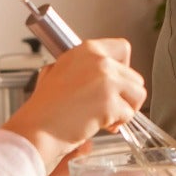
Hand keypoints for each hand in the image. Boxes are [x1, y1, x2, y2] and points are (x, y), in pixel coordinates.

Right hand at [2, 38, 145, 167]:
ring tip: (106, 117)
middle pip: (135, 76)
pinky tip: (99, 125)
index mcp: (87, 49)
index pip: (122, 48)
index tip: (115, 82)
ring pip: (138, 94)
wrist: (38, 128)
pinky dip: (117, 123)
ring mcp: (106, 81)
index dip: (123, 68)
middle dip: (125, 95)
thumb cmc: (44, 106)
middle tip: (108, 107)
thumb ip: (81, 66)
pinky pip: (129, 114)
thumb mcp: (57, 71)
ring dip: (126, 108)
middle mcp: (99, 61)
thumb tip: (97, 68)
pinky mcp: (109, 102)